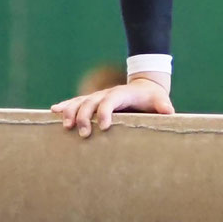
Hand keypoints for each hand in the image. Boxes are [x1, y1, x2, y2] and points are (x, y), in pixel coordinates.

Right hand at [50, 76, 174, 136]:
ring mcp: (97, 96)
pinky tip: (53, 111)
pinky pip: (75, 102)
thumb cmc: (152, 98)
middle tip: (84, 134)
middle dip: (85, 116)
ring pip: (80, 101)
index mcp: (122, 94)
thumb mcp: (160, 100)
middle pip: (91, 101)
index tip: (104, 127)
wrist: (144, 87)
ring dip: (71, 112)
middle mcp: (107, 93)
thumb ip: (163, 106)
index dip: (106, 111)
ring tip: (66, 126)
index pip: (111, 100)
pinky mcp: (91, 101)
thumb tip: (168, 112)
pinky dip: (64, 106)